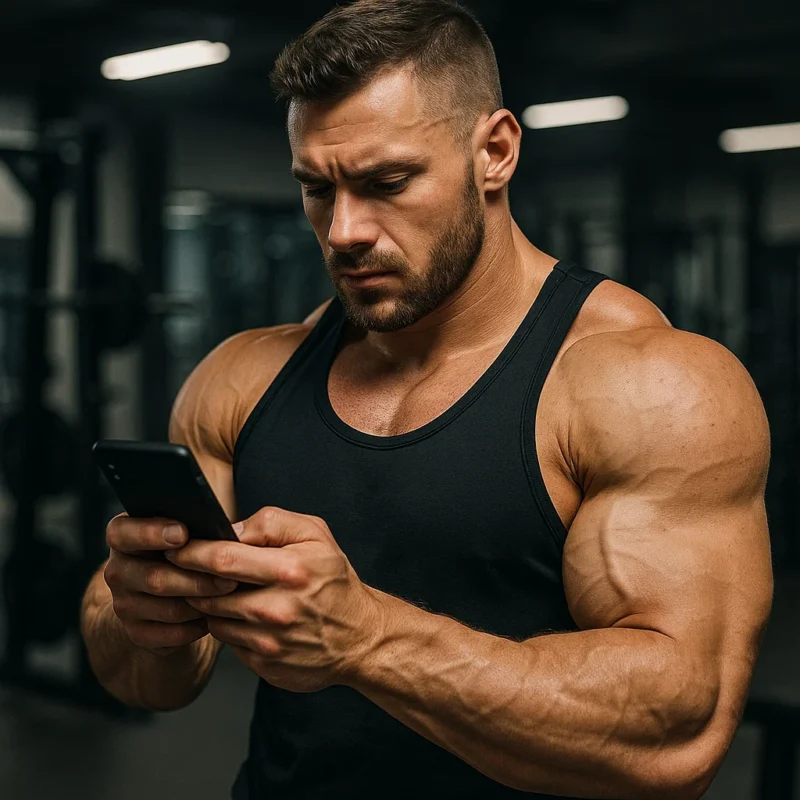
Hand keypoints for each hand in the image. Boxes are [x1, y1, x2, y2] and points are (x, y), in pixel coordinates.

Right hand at [104, 515, 238, 655]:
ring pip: (169, 609)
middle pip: (155, 578)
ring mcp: (124, 605)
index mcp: (122, 537)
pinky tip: (215, 615)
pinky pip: (173, 634)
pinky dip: (198, 626)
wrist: (161, 595)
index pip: (122, 533)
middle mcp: (117, 571)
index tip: (183, 533)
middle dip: (197, 578)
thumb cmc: (181, 551)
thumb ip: (190, 526)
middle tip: (229, 577)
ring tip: (229, 595)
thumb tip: (221, 534)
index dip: (150, 533)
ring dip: (203, 604)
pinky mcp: (138, 633)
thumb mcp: (180, 531)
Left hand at [165, 507, 383, 692]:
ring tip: (218, 590)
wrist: (360, 636)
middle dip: (190, 579)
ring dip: (208, 604)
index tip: (175, 547)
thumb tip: (230, 529)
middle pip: (209, 592)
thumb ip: (272, 523)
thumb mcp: (315, 535)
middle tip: (183, 570)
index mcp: (290, 570)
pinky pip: (228, 642)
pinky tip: (240, 615)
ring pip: (213, 618)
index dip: (191, 551)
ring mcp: (270, 641)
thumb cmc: (334, 580)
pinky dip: (227, 626)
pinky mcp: (265, 665)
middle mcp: (278, 608)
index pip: (222, 558)